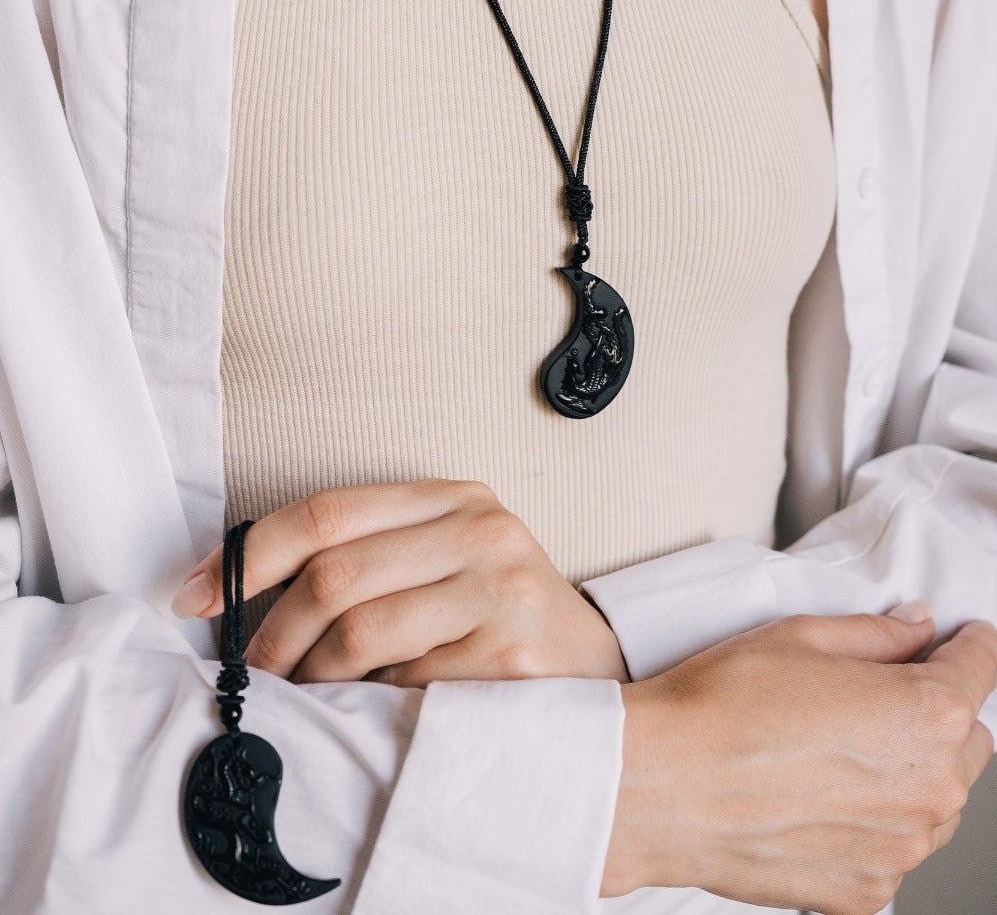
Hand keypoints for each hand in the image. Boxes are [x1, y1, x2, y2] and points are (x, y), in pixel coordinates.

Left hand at [173, 479, 627, 684]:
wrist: (591, 665)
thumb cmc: (501, 614)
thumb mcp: (445, 561)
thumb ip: (368, 558)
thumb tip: (242, 591)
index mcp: (456, 499)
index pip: (329, 510)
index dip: (250, 554)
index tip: (195, 593)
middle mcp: (483, 532)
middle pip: (335, 573)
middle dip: (273, 632)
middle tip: (255, 669)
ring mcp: (503, 591)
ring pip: (360, 632)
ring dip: (314, 675)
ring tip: (309, 692)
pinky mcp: (512, 656)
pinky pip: (404, 685)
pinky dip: (371, 703)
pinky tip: (377, 706)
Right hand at [603, 609, 996, 914]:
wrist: (657, 784)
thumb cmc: (720, 704)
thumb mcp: (797, 637)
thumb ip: (876, 633)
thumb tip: (916, 627)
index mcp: (923, 714)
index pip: (979, 671)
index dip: (971, 646)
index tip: (966, 640)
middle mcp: (930, 789)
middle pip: (967, 740)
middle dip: (937, 711)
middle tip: (877, 694)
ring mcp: (901, 849)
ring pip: (936, 799)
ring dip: (908, 770)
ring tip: (835, 749)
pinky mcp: (865, 890)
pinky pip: (894, 847)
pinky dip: (874, 820)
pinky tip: (816, 794)